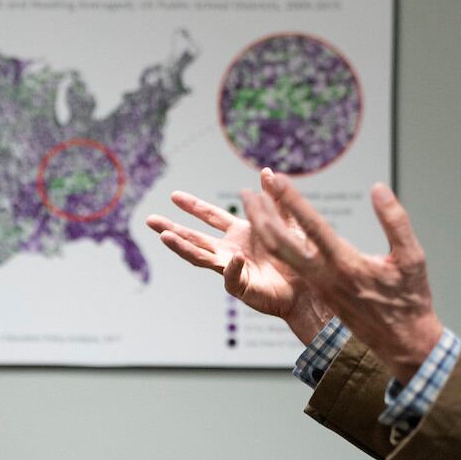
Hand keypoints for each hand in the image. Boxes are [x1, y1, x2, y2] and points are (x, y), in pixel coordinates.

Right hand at [146, 169, 331, 342]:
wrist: (309, 289)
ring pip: (201, 258)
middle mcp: (230, 250)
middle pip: (195, 238)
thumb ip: (275, 199)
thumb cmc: (298, 258)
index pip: (210, 216)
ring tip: (165, 237)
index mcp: (239, 233)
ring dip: (183, 247)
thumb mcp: (287, 223)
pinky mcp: (243, 287)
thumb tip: (266, 171)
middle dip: (172, 228)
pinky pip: (233, 278)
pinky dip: (232, 268)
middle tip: (150, 219)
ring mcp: (233, 269)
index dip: (192, 206)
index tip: (174, 196)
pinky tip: (233, 258)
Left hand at [250, 174, 442, 381]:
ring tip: (254, 203)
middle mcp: (325, 276)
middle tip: (248, 192)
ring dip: (264, 229)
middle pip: (281, 244)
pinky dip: (276, 241)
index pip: (313, 227)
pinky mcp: (318, 290)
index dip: (294, 201)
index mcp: (347, 265)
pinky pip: (290, 263)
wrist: (402, 341)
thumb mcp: (412, 257)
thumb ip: (395, 221)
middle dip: (263, 216)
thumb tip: (378, 188)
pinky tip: (271, 225)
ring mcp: (318, 285)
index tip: (278, 179)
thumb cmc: (410, 299)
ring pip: (281, 255)